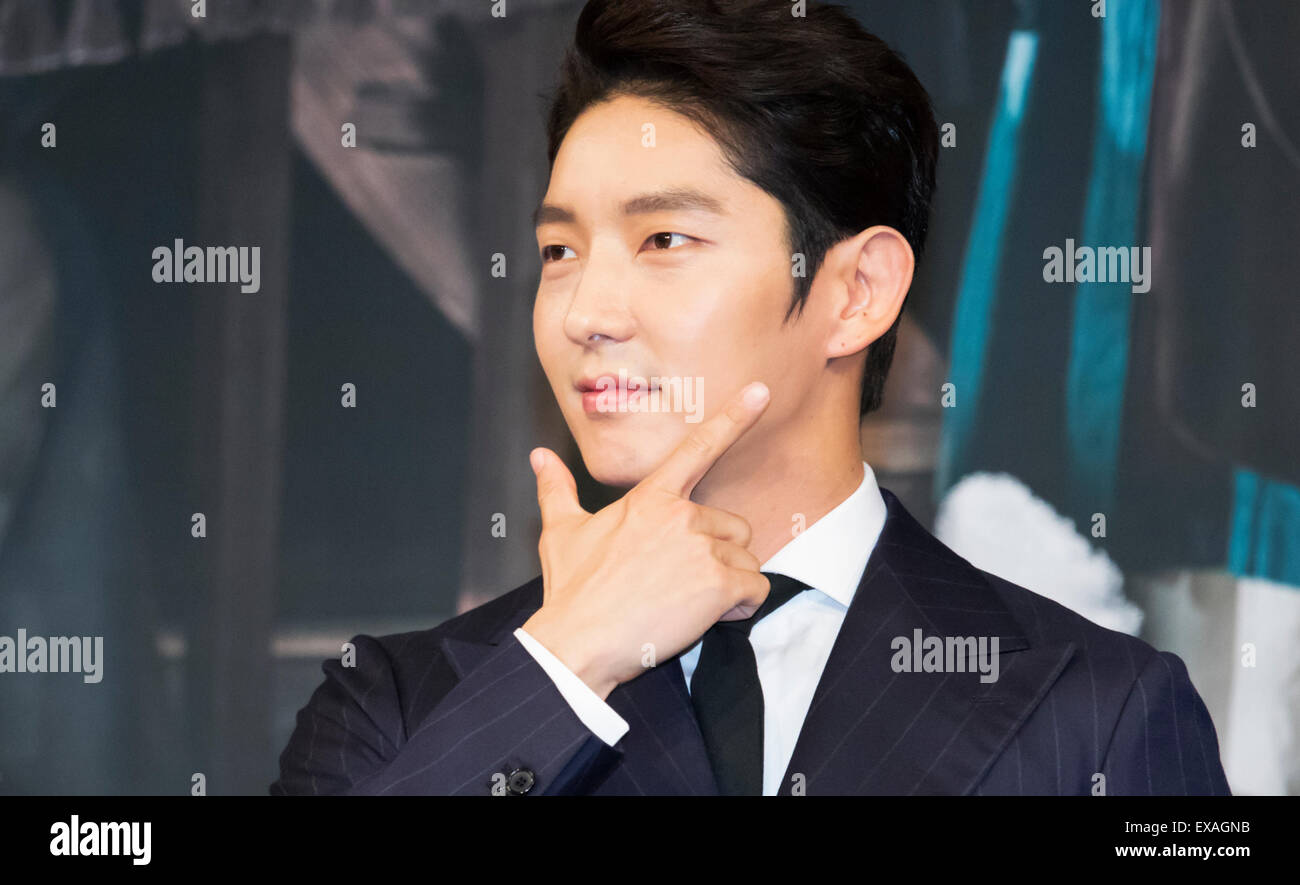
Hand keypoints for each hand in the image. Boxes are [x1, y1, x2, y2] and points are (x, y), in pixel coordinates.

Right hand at [520, 381, 773, 699]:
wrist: (577, 643)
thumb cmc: (571, 592)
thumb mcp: (560, 533)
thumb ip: (556, 489)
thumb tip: (539, 457)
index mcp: (649, 499)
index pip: (698, 449)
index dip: (734, 417)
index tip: (761, 391)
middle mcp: (680, 516)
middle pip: (732, 527)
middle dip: (715, 556)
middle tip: (678, 584)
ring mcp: (700, 548)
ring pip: (745, 561)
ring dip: (726, 585)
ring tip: (685, 604)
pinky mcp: (717, 583)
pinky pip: (754, 590)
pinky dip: (739, 608)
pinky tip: (705, 618)